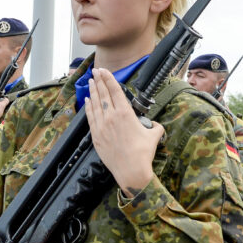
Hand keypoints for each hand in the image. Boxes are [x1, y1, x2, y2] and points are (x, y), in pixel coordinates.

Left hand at [85, 68, 162, 196]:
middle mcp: (112, 117)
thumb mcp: (154, 135)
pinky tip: (87, 101)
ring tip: (90, 82)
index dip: (109, 79)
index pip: (115, 91)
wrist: (131, 171)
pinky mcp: (96, 136)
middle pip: (103, 94)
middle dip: (99, 81)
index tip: (104, 71)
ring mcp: (102, 126)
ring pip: (95, 104)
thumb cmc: (142, 154)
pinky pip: (90, 117)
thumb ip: (155, 126)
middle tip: (96, 71)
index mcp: (126, 114)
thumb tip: (155, 126)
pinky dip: (88, 107)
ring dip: (92, 91)